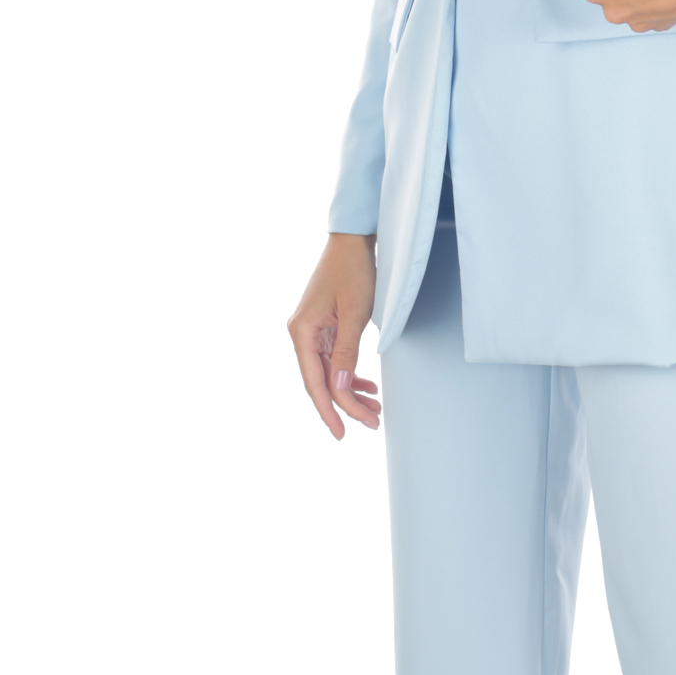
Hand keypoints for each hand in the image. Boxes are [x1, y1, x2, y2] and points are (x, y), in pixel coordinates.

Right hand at [287, 234, 379, 438]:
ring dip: (351, 391)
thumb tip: (341, 389)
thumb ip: (346, 352)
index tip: (343, 433)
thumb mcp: (354, 313)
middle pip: (322, 381)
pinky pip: (334, 359)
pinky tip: (367, 386)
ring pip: (330, 372)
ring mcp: (312, 330)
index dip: (330, 410)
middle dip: (347, 405)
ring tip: (374, 410)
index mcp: (301, 332)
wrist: (352, 241)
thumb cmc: (353, 271)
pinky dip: (350, 373)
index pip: (315, 383)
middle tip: (371, 423)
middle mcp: (301, 334)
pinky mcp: (324, 326)